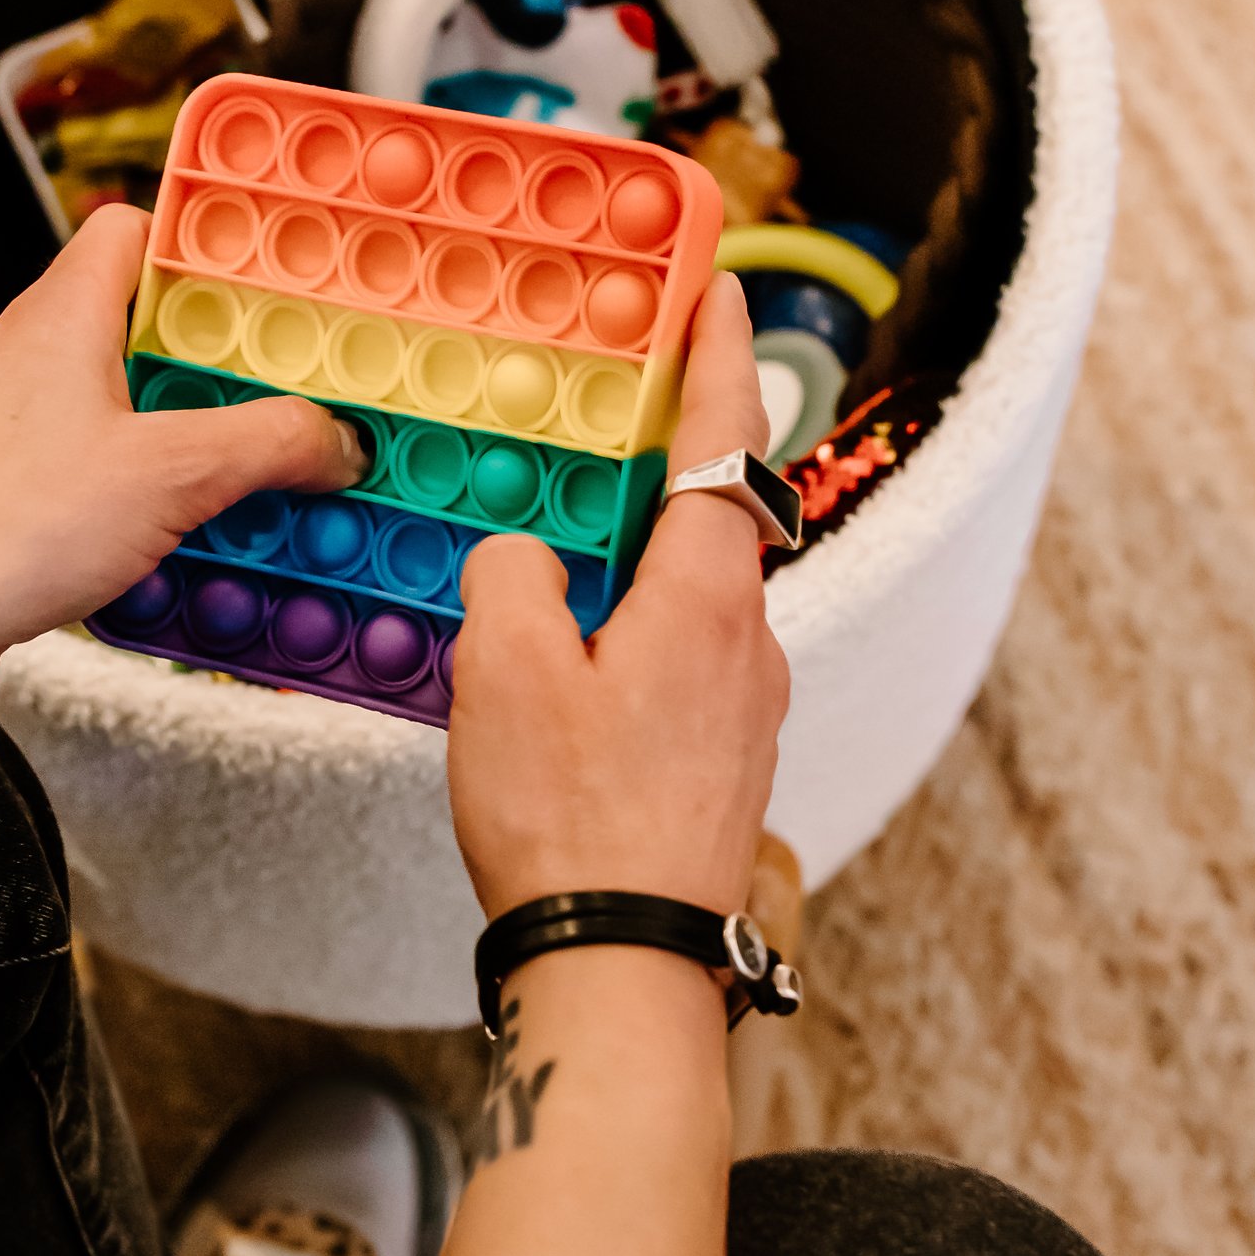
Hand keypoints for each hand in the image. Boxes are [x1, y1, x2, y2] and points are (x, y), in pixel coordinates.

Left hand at [0, 208, 362, 740]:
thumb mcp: (170, 476)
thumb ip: (264, 446)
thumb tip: (330, 439)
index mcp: (64, 319)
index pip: (132, 230)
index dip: (203, 244)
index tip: (273, 284)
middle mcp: (32, 363)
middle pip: (143, 331)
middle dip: (220, 370)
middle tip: (288, 399)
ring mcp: (14, 432)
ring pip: (122, 413)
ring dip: (189, 446)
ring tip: (254, 480)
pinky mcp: (7, 498)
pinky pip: (96, 481)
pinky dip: (146, 504)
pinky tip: (185, 547)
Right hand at [447, 273, 790, 919]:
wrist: (625, 966)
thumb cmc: (571, 822)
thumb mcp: (504, 669)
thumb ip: (510, 577)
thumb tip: (525, 562)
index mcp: (708, 595)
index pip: (724, 441)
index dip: (714, 356)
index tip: (714, 289)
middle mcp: (750, 644)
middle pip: (713, 519)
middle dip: (664, 462)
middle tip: (613, 414)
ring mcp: (747, 710)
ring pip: (695, 599)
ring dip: (641, 561)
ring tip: (568, 550)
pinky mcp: (726, 767)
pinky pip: (683, 665)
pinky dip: (637, 633)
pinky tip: (576, 664)